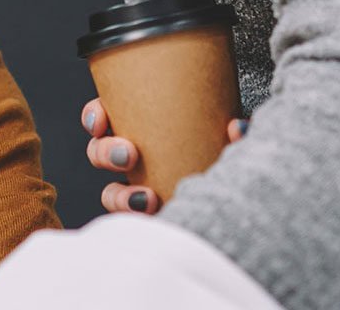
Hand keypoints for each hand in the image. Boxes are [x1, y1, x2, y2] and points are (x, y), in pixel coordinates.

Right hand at [80, 97, 247, 214]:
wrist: (244, 184)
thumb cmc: (226, 144)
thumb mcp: (229, 130)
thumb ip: (233, 130)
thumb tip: (235, 129)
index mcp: (140, 125)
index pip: (103, 119)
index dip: (94, 118)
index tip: (100, 123)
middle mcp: (134, 156)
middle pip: (100, 154)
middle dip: (105, 153)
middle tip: (129, 155)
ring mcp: (140, 187)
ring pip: (112, 193)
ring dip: (120, 196)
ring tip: (146, 200)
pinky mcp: (152, 214)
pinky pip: (135, 222)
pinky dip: (142, 220)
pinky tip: (155, 220)